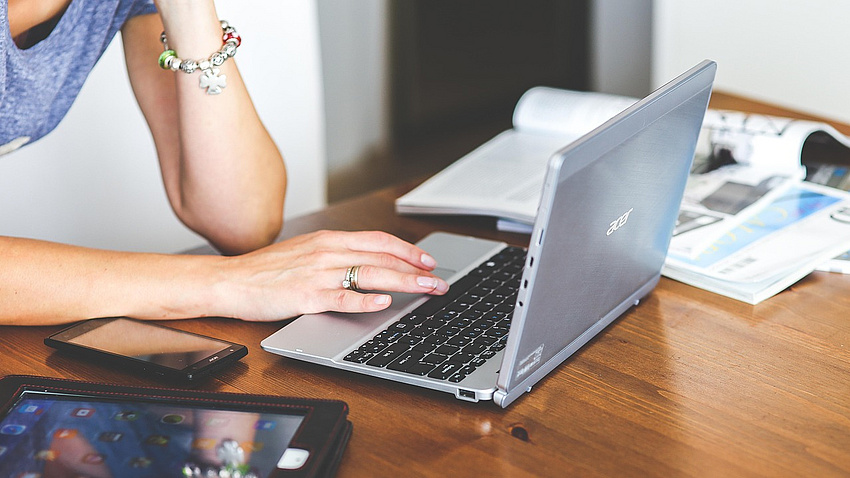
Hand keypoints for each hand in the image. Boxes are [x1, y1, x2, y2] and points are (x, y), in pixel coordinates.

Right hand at [213, 230, 448, 320]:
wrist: (230, 280)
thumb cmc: (267, 270)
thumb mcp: (306, 252)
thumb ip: (336, 255)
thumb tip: (369, 264)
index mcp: (329, 240)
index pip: (378, 240)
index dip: (407, 250)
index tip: (427, 261)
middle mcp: (327, 252)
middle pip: (382, 257)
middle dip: (416, 270)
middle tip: (439, 281)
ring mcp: (318, 273)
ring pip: (370, 274)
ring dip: (403, 282)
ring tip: (426, 290)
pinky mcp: (306, 296)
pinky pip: (341, 297)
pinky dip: (365, 300)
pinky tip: (383, 303)